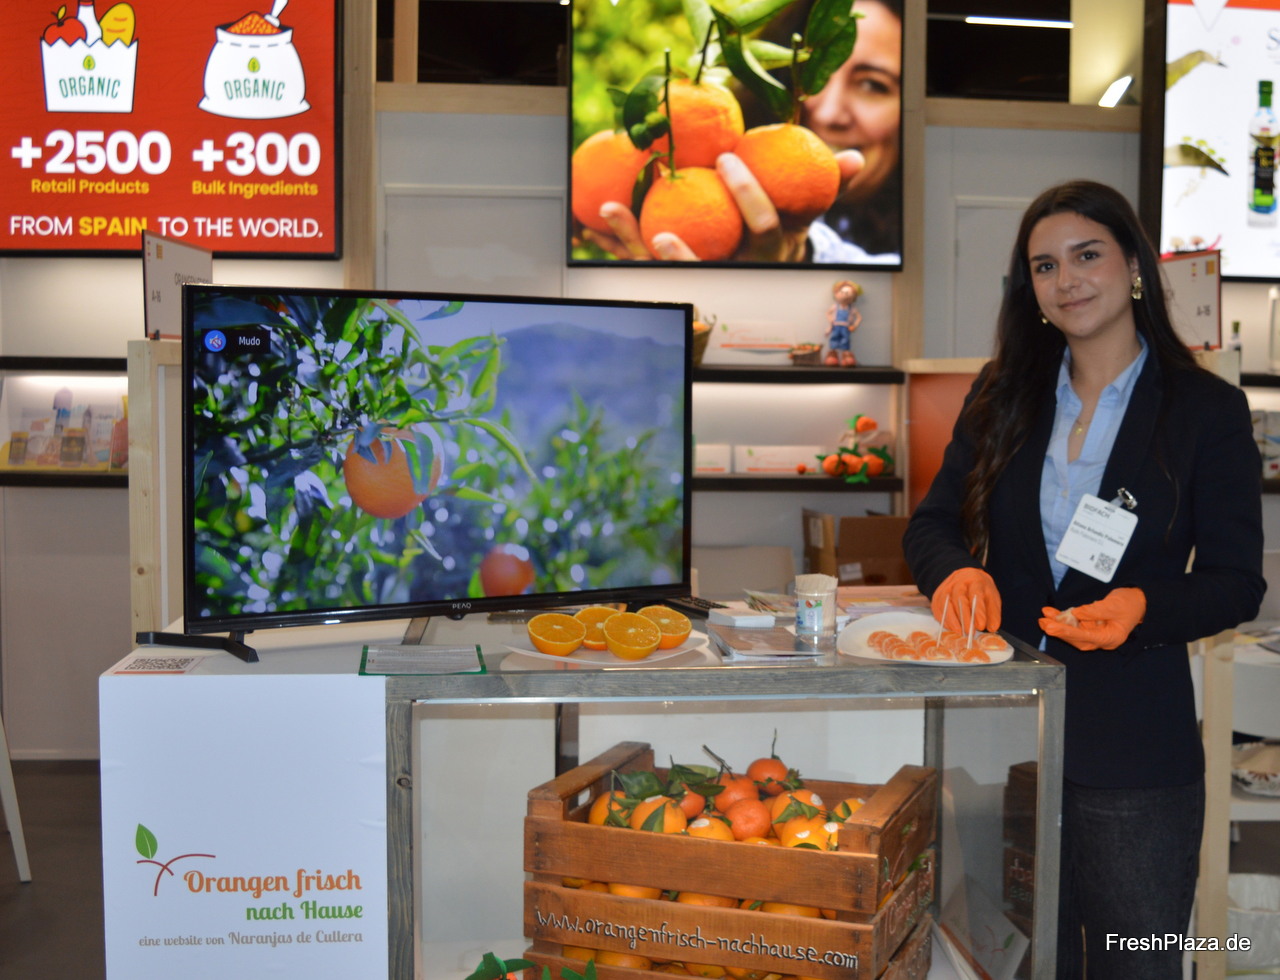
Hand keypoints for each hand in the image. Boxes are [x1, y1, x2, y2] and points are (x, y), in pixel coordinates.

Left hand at [579, 149, 865, 261]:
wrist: (760, 272)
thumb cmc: (780, 231)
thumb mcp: (805, 211)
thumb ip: (830, 184)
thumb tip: (855, 158)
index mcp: (765, 252)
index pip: (761, 226)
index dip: (746, 195)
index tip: (727, 158)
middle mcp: (730, 272)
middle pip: (707, 267)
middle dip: (687, 255)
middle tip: (665, 226)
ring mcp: (698, 276)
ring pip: (662, 268)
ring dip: (635, 242)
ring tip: (613, 211)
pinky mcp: (669, 275)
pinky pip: (640, 258)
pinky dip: (619, 236)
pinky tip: (600, 212)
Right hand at [931, 567, 1000, 633]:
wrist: (965, 577)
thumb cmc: (980, 591)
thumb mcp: (992, 598)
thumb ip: (993, 613)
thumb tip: (992, 627)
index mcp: (975, 580)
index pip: (976, 594)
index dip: (978, 611)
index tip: (981, 626)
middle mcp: (958, 582)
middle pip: (959, 598)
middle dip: (964, 617)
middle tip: (969, 632)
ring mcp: (946, 588)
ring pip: (946, 603)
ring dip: (952, 620)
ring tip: (960, 632)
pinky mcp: (937, 596)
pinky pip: (938, 608)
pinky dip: (944, 619)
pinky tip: (952, 628)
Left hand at [1038, 588, 1145, 650]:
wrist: (1138, 601)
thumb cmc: (1129, 604)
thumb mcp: (1114, 605)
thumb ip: (1094, 611)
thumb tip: (1076, 613)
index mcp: (1111, 638)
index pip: (1086, 637)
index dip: (1068, 633)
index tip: (1052, 628)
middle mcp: (1102, 639)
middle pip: (1077, 638)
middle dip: (1059, 631)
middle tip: (1044, 623)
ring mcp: (1095, 633)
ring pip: (1073, 632)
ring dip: (1058, 625)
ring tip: (1043, 618)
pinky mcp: (1090, 626)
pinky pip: (1074, 625)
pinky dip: (1062, 619)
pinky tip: (1051, 613)